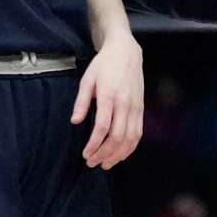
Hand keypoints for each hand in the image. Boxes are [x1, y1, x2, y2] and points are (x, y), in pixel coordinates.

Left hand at [71, 32, 144, 169]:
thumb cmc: (104, 65)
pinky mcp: (141, 108)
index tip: (85, 154)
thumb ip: (81, 101)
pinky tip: (121, 154)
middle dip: (104, 154)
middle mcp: (125, 103)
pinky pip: (138, 132)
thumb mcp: (87, 79)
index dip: (94, 144)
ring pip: (131, 138)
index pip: (103, 127)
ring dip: (118, 154)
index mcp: (110, 96)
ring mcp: (136, 107)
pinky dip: (131, 147)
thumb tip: (75, 121)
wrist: (127, 52)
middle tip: (92, 163)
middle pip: (118, 136)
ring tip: (106, 164)